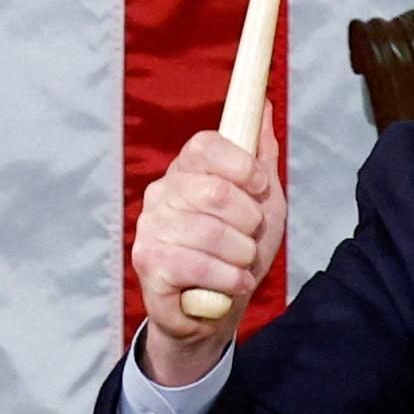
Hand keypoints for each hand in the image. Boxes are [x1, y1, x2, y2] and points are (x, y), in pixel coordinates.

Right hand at [131, 102, 286, 384]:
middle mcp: (162, 193)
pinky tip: (231, 283)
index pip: (205, 146)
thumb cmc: (238, 250)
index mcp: (187, 171)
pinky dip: (228, 279)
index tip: (260, 187)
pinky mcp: (147, 263)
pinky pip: (197, 266)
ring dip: (242, 255)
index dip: (242, 166)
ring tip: (240, 265)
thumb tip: (265, 105)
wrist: (218, 308)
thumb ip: (261, 156)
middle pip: (216, 191)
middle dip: (250, 220)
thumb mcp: (262, 201)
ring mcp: (150, 227)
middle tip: (250, 237)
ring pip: (211, 233)